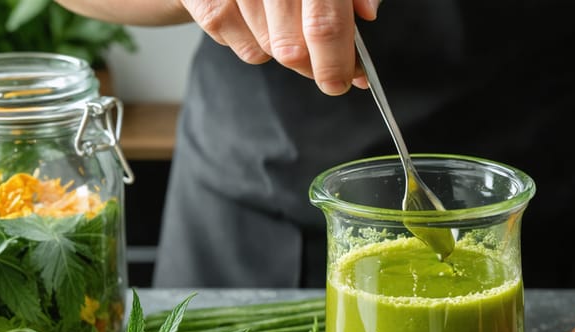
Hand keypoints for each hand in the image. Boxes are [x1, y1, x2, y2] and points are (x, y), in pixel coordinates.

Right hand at [179, 0, 378, 94]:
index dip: (336, 62)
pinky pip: (238, 44)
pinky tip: (256, 19)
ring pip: (267, 50)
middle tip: (322, 62)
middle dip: (311, 65)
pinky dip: (252, 40)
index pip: (324, 25)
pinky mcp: (206, 0)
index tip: (345, 80)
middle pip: (292, 49)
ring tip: (284, 22)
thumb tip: (368, 12)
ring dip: (282, 48)